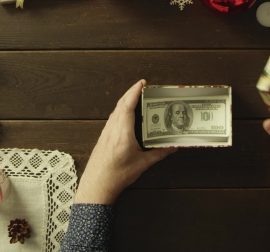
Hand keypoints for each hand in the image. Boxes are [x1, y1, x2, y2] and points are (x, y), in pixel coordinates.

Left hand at [74, 80, 177, 204]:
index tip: (142, 83)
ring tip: (138, 98)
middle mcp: (113, 130)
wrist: (97, 185)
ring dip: (126, 101)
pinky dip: (121, 111)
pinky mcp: (104, 137)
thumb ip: (158, 154)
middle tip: (143, 87)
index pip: (127, 106)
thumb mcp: (142, 164)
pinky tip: (127, 115)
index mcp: (122, 134)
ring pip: (116, 111)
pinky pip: (113, 118)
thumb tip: (172, 147)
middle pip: (121, 105)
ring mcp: (106, 132)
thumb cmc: (117, 176)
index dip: (134, 92)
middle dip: (132, 93)